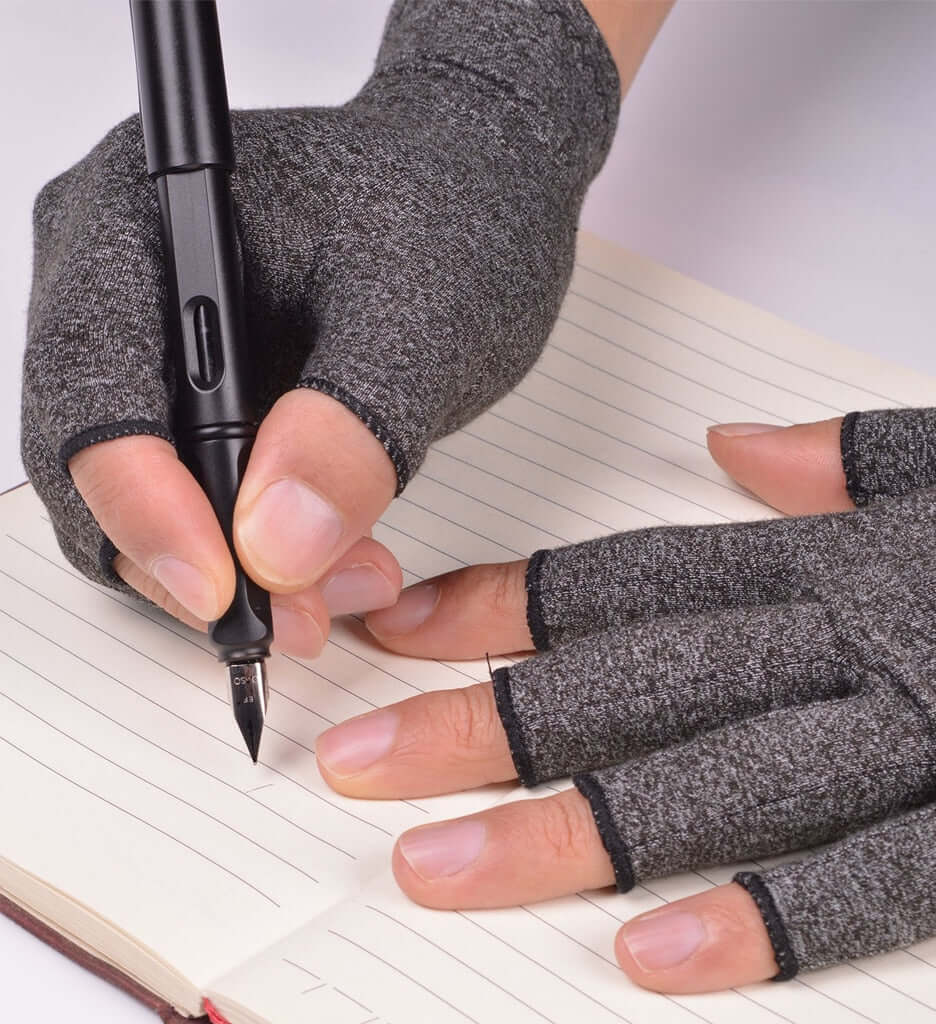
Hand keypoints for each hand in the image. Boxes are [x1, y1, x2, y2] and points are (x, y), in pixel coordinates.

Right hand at [20, 0, 618, 653]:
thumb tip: (272, 544)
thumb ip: (351, 424)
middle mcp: (122, 282)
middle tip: (299, 616)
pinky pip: (197, 492)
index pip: (94, 383)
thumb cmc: (455, 209)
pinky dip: (254, 549)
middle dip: (193, 556)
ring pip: (146, 494)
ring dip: (231, 567)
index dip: (142, 503)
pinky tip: (330, 566)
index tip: (222, 590)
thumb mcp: (424, 313)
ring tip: (340, 591)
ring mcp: (156, 345)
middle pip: (99, 459)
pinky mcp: (202, 394)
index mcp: (148, 220)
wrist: (483, 183)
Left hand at [314, 407, 935, 992]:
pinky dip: (769, 923)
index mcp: (838, 558)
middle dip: (481, 725)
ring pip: (717, 784)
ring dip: (568, 834)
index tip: (395, 629)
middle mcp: (856, 640)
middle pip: (631, 683)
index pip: (628, 578)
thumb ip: (850, 455)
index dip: (502, 604)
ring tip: (440, 872)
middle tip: (357, 766)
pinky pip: (880, 885)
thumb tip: (731, 445)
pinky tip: (652, 965)